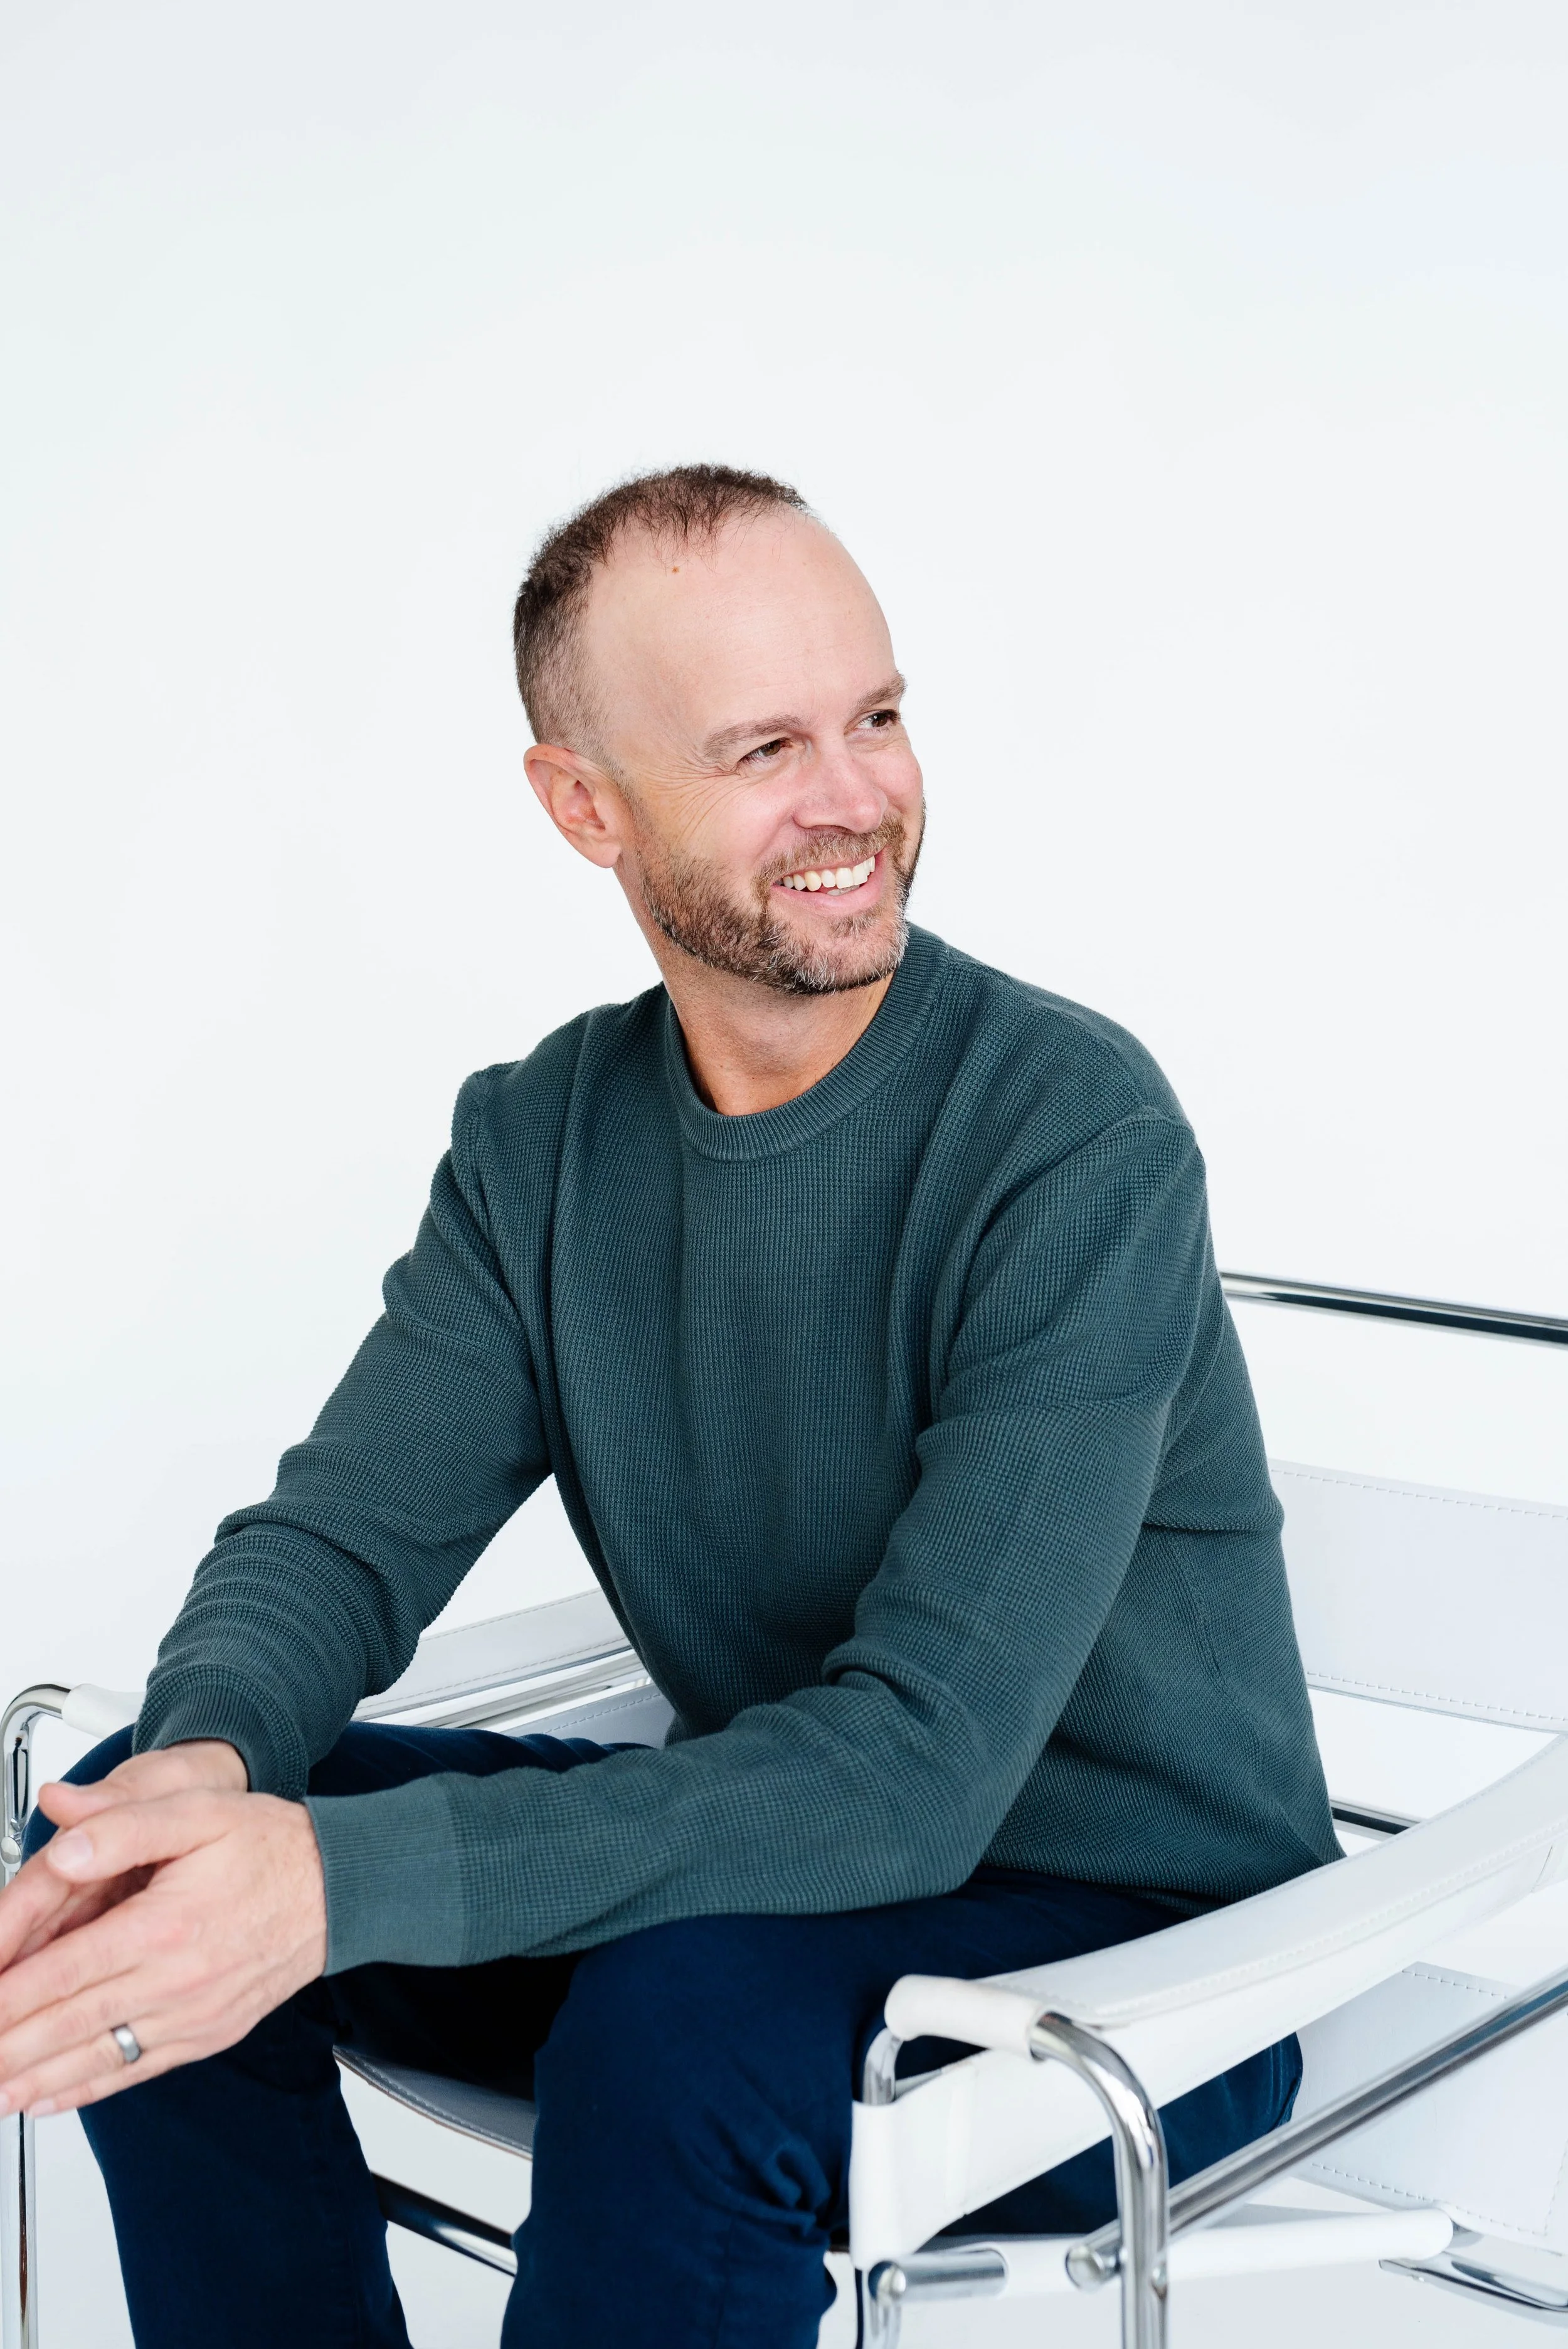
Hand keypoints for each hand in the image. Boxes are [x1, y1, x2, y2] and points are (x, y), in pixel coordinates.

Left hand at [0, 1783, 325, 2118]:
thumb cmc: (272, 1847)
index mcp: (164, 1925)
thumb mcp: (199, 1812)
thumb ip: (123, 1825)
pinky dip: (86, 2090)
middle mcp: (176, 1980)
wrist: (342, 1889)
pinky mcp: (207, 2034)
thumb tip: (63, 1846)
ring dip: (34, 2080)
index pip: (63, 1970)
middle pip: (68, 2024)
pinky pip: (136, 2069)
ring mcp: (193, 2016)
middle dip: (6, 2046)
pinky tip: (50, 2097)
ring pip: (96, 2057)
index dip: (5, 1994)